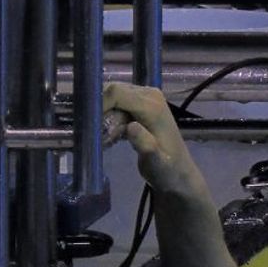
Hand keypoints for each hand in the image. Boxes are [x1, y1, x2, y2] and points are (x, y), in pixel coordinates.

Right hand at [102, 82, 210, 203]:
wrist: (177, 174)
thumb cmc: (167, 171)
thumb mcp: (157, 163)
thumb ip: (145, 145)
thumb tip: (131, 128)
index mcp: (153, 106)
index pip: (116, 92)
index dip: (98, 104)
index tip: (90, 126)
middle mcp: (149, 95)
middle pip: (111, 93)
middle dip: (101, 114)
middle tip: (101, 138)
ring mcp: (144, 98)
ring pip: (111, 100)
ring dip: (105, 119)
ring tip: (110, 141)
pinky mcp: (139, 104)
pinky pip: (116, 105)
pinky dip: (110, 121)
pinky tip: (114, 139)